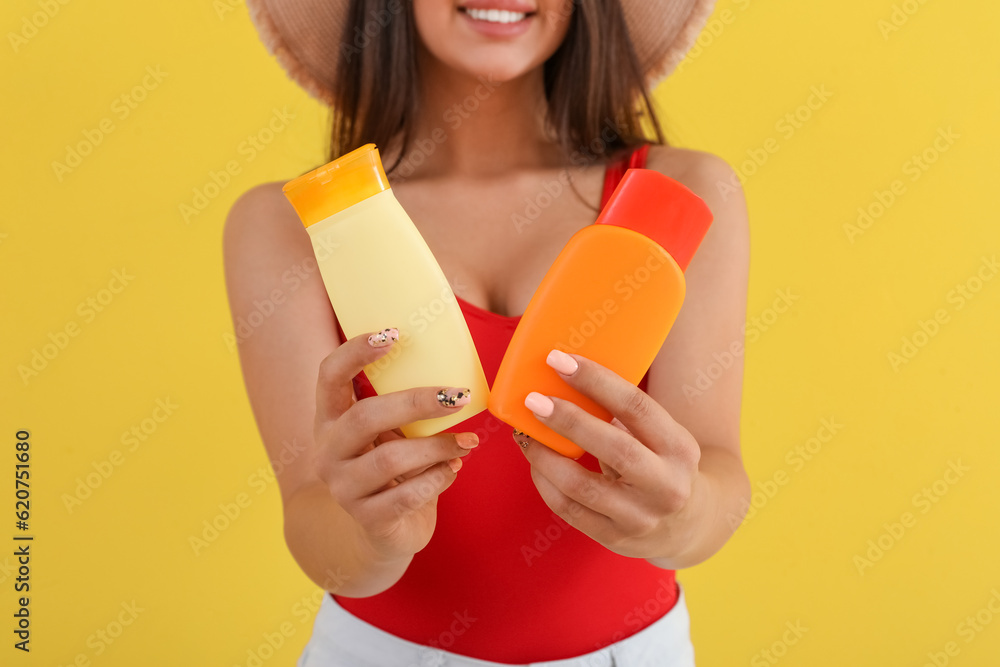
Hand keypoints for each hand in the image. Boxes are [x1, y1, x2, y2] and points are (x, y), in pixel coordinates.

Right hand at [312, 328, 477, 562]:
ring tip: (467, 442)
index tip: (394, 334)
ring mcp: (344, 488)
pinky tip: (454, 469)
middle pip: (365, 416)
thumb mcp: (390, 433)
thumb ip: (403, 407)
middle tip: (459, 396)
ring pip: (390, 459)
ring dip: (437, 447)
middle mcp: (328, 451)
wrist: (383, 534)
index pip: (329, 376)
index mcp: (330, 419)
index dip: (355, 352)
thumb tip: (453, 374)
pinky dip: (438, 479)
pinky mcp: (369, 520)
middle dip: (417, 402)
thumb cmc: (394, 469)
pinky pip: (407, 496)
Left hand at [512, 349, 700, 559]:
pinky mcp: (615, 539)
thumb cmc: (662, 465)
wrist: (689, 525)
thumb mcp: (662, 437)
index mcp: (679, 447)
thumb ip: (626, 415)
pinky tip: (536, 463)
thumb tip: (565, 377)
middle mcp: (666, 485)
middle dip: (569, 420)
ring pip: (584, 487)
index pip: (637, 407)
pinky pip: (570, 511)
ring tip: (526, 433)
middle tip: (534, 399)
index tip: (560, 361)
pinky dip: (546, 484)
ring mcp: (641, 517)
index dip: (596, 381)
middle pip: (615, 448)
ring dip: (547, 456)